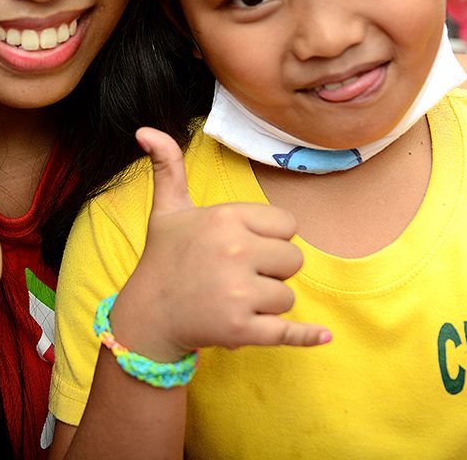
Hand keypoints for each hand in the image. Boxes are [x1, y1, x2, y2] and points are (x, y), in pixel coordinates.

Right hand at [110, 128, 330, 360]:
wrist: (148, 315)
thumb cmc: (165, 257)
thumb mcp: (167, 209)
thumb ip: (168, 166)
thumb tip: (144, 129)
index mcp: (225, 218)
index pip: (287, 226)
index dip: (270, 237)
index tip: (243, 245)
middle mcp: (234, 251)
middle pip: (293, 260)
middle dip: (273, 269)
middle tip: (239, 274)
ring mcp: (239, 292)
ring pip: (288, 295)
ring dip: (269, 302)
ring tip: (235, 298)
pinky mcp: (242, 329)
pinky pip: (288, 331)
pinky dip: (305, 336)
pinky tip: (321, 336)